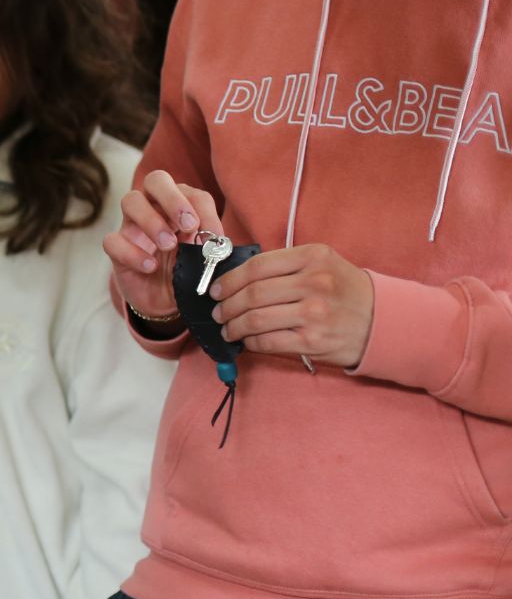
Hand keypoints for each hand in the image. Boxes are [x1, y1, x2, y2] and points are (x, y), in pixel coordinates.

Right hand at [102, 169, 223, 321]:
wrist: (164, 300)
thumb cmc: (184, 271)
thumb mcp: (202, 258)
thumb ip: (209, 246)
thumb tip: (217, 241)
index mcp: (179, 207)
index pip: (191, 192)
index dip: (203, 210)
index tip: (214, 236)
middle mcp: (153, 208)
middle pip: (156, 180)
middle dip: (172, 198)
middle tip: (187, 225)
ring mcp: (132, 226)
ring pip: (130, 201)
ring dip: (151, 220)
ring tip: (168, 245)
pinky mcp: (116, 248)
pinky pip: (113, 240)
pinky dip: (132, 252)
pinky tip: (150, 267)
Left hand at [210, 244, 374, 366]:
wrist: (383, 319)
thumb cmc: (344, 290)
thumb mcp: (322, 263)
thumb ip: (285, 266)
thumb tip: (235, 278)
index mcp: (313, 257)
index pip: (256, 266)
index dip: (228, 280)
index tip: (215, 290)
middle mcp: (314, 282)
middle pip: (252, 294)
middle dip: (226, 306)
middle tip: (218, 312)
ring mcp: (313, 313)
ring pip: (255, 320)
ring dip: (233, 326)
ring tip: (228, 328)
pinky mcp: (312, 340)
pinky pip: (267, 342)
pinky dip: (250, 342)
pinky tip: (247, 340)